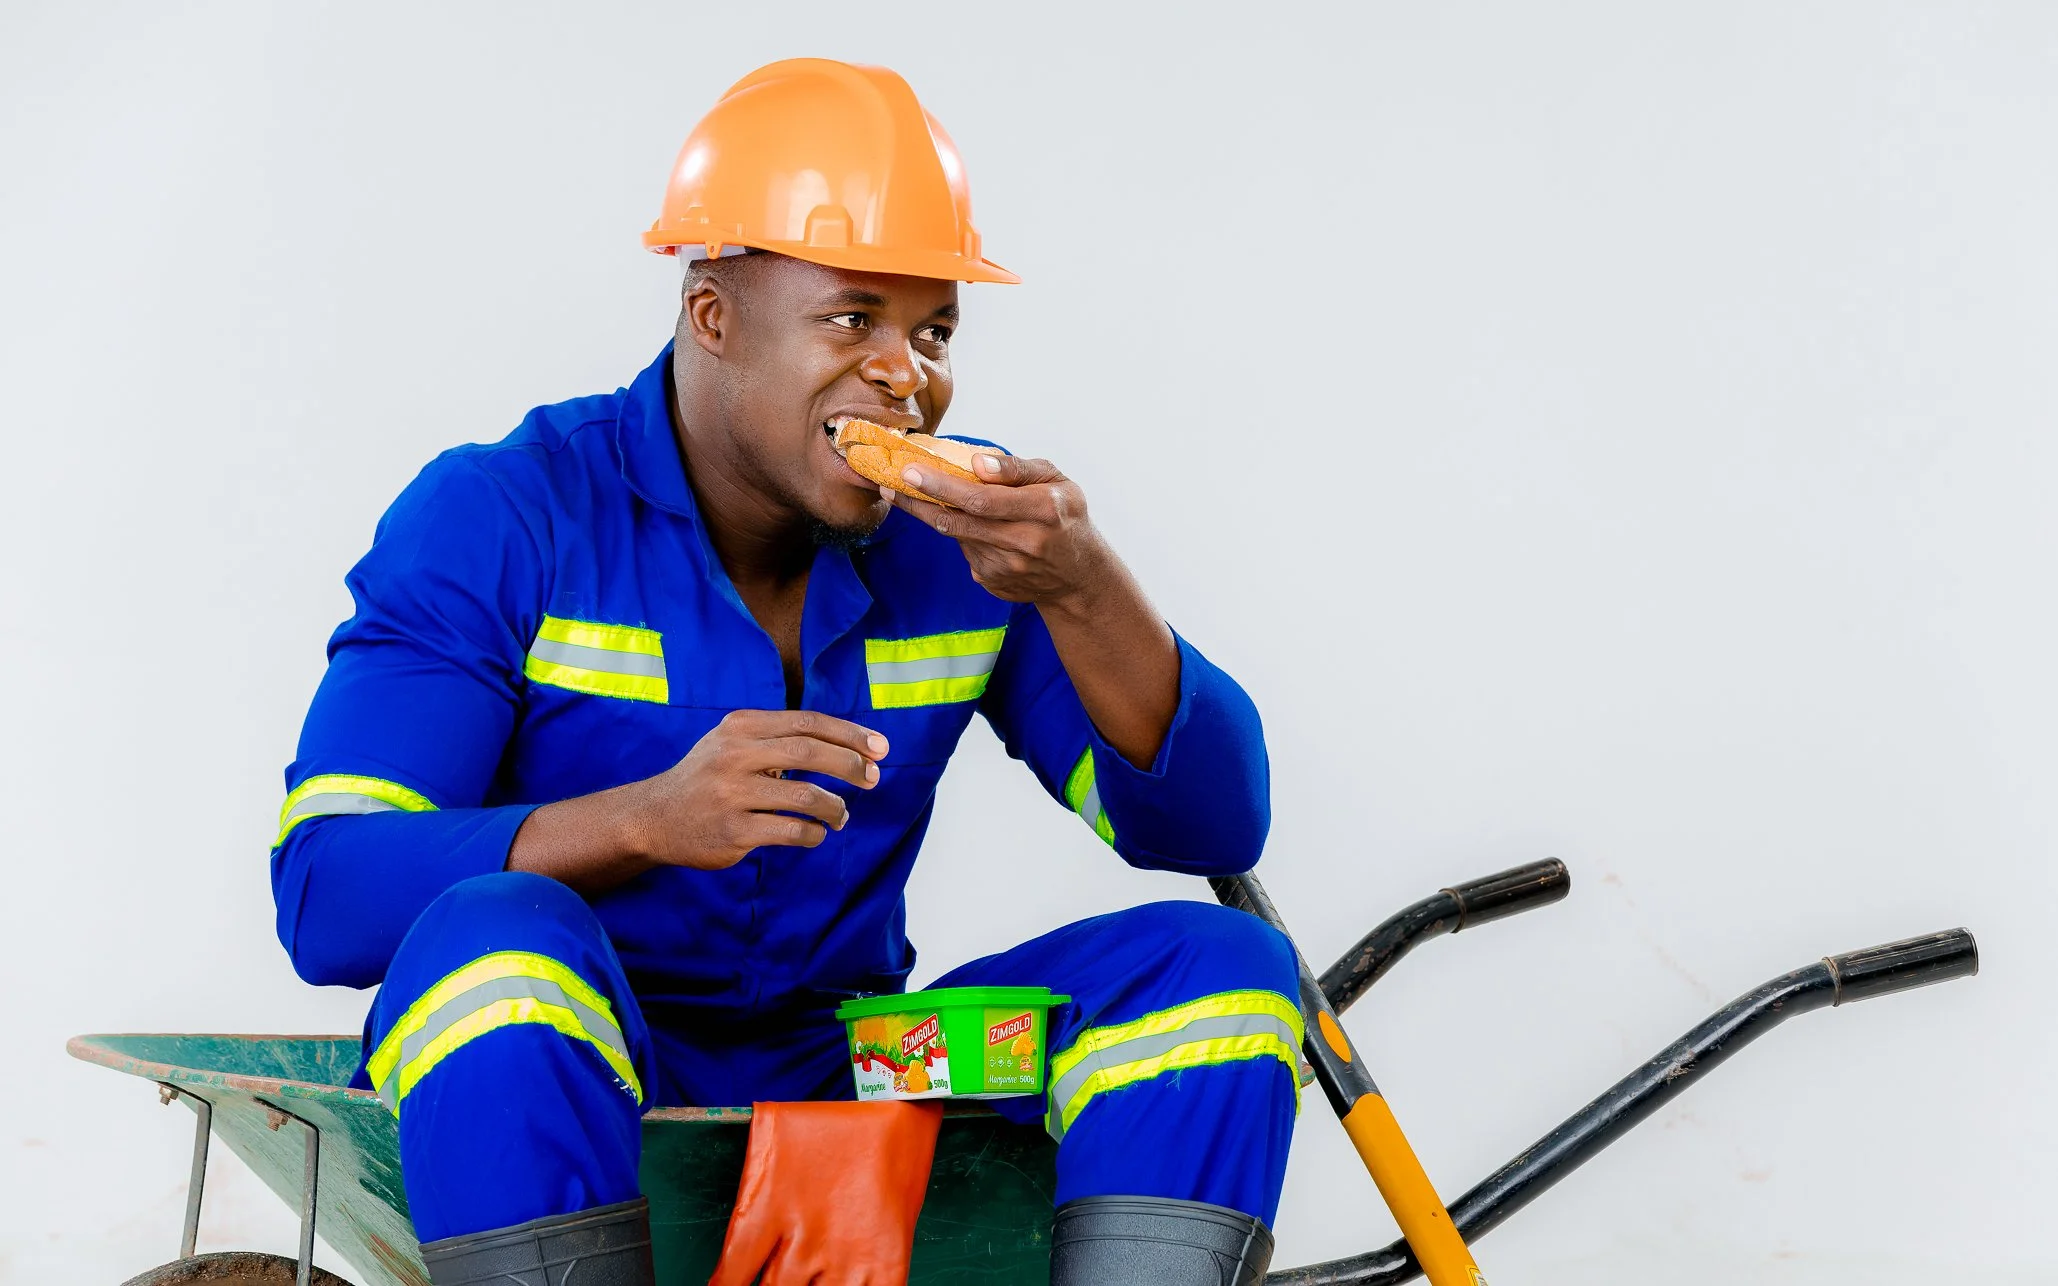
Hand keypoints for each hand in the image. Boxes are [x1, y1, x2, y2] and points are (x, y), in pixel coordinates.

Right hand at [624, 709, 886, 869]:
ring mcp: (732, 794)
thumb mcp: (732, 743)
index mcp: (740, 727)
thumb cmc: (707, 778)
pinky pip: (791, 831)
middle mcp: (735, 755)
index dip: (849, 733)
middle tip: (873, 778)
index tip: (879, 747)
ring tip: (842, 815)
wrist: (653, 817)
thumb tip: (850, 744)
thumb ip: (778, 737)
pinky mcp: (733, 831)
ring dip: (835, 807)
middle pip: (810, 752)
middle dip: (850, 764)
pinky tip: (816, 833)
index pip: (807, 722)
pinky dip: (814, 833)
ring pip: (806, 797)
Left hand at [708, 1101, 942, 1285]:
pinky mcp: (884, 1262)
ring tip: (812, 1283)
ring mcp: (844, 1256)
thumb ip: (756, 1190)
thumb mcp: (779, 1144)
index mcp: (770, 1209)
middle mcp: (803, 1240)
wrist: (901, 1104)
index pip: (732, 1273)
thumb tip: (737, 1218)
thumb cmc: (839, 1122)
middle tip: (779, 1279)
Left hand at [889, 452, 1114, 609]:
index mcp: (1043, 510)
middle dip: (920, 502)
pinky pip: (965, 551)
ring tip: (927, 497)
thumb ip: (1016, 468)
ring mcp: (1006, 568)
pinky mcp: (993, 583)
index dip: (942, 487)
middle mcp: (1024, 543)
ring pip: (957, 535)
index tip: (911, 472)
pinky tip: (980, 529)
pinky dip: (964, 534)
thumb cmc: (1064, 516)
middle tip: (893, 484)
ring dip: (940, 515)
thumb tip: (976, 461)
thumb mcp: (1055, 480)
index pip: (981, 499)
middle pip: (959, 521)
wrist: (1079, 576)